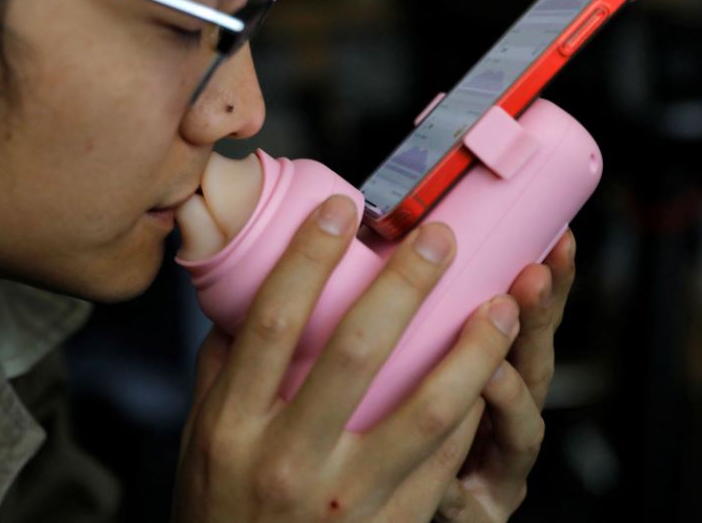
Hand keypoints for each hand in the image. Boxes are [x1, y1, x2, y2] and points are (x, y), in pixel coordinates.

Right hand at [173, 196, 520, 521]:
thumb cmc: (220, 513)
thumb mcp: (200, 440)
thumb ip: (222, 370)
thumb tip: (243, 300)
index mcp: (233, 425)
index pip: (272, 323)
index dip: (309, 258)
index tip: (341, 210)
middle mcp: (288, 457)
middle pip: (356, 352)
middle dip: (406, 284)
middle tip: (439, 237)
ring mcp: (344, 497)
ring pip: (424, 409)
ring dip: (471, 348)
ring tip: (501, 301)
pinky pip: (443, 460)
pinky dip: (473, 410)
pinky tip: (492, 372)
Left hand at [385, 231, 576, 521]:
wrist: (386, 506)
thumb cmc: (398, 436)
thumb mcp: (409, 371)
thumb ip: (411, 330)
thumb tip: (392, 255)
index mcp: (495, 381)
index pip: (525, 324)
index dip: (548, 286)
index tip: (558, 238)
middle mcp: (506, 422)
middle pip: (534, 368)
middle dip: (536, 322)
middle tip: (531, 279)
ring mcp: (499, 470)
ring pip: (522, 432)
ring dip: (508, 396)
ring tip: (493, 370)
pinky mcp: (480, 514)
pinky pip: (472, 499)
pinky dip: (457, 483)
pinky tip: (445, 474)